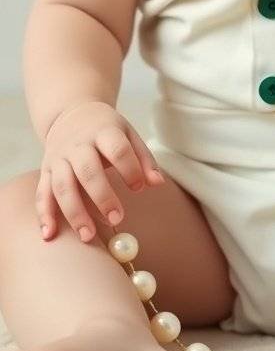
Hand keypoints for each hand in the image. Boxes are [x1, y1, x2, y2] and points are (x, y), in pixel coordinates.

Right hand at [37, 100, 164, 243]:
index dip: (129, 169)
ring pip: (63, 186)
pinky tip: (49, 235)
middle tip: (116, 219)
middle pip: (88, 171)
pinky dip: (44, 215)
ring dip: (74, 212)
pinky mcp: (46, 170)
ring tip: (89, 236)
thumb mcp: (128, 134)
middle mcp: (78, 144)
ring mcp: (59, 157)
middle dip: (102, 196)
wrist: (72, 114)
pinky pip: (42, 193)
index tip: (138, 188)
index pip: (117, 150)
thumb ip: (144, 158)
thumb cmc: (106, 129)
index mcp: (103, 131)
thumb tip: (157, 183)